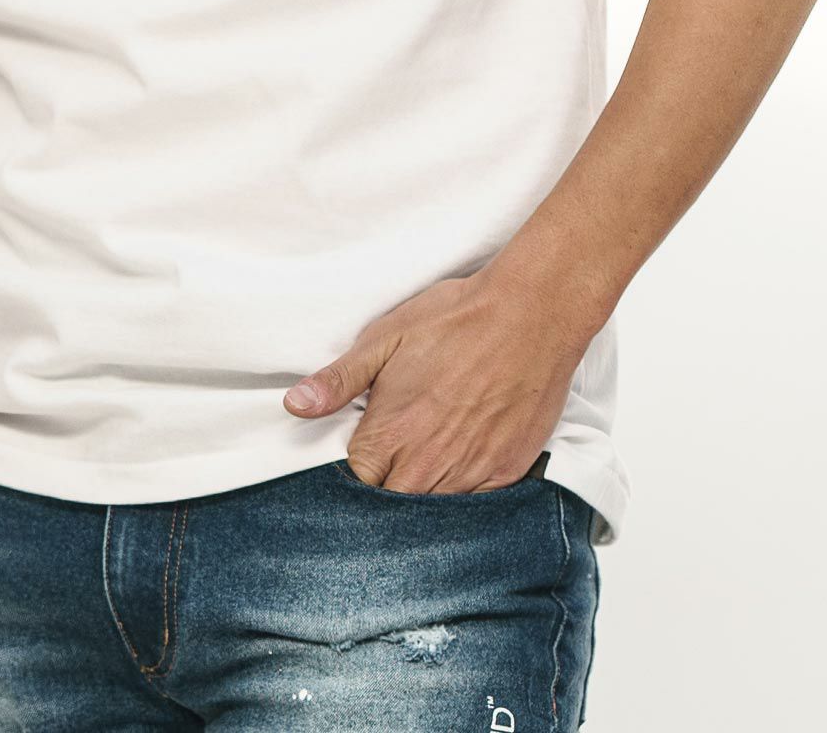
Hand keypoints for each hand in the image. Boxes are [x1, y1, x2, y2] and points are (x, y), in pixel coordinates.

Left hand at [282, 265, 592, 493]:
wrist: (531, 314)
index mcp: (391, 433)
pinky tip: (460, 467)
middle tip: (392, 459)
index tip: (361, 453)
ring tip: (424, 463)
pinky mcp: (506, 473)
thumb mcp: (387, 337)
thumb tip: (295, 405)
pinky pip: (475, 507)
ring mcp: (470, 473)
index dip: (353, 471)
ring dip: (423, 495)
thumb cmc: (457, 320)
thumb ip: (340, 379)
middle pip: (391, 506)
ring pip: (432, 511)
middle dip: (385, 488)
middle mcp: (428, 464)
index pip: (355, 482)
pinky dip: (463, 494)